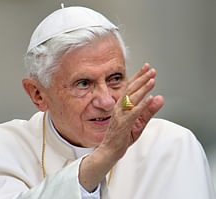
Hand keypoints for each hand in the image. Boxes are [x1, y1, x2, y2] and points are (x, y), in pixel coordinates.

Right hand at [79, 63, 163, 191]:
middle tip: (152, 70)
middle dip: (142, 78)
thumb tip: (159, 98)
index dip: (139, 77)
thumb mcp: (139, 122)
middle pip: (131, 89)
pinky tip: (150, 99)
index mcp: (122, 105)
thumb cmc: (122, 136)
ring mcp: (120, 115)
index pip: (131, 88)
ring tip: (152, 80)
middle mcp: (120, 107)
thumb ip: (149, 110)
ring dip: (143, 89)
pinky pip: (133, 113)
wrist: (110, 150)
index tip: (147, 68)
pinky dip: (142, 105)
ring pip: (132, 98)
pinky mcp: (123, 124)